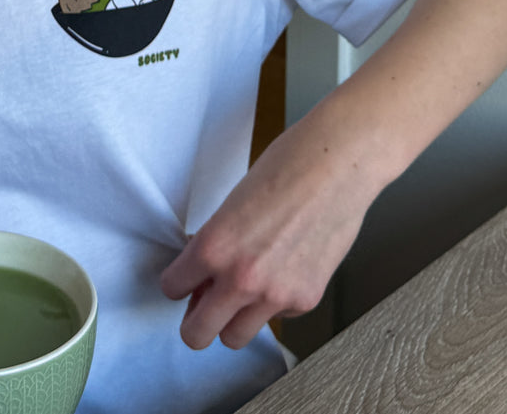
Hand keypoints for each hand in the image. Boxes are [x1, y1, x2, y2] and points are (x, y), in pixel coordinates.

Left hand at [160, 124, 372, 350]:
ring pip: (235, 338)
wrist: (335, 168)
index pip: (172, 288)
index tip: (185, 279)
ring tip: (243, 294)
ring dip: (233, 320)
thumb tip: (203, 279)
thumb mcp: (230, 206)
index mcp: (213, 247)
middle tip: (204, 304)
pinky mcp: (306, 302)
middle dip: (196, 321)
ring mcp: (275, 296)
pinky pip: (276, 318)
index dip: (178, 282)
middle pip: (197, 335)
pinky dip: (273, 303)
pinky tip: (285, 270)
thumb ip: (213, 248)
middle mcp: (241, 280)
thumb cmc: (282, 171)